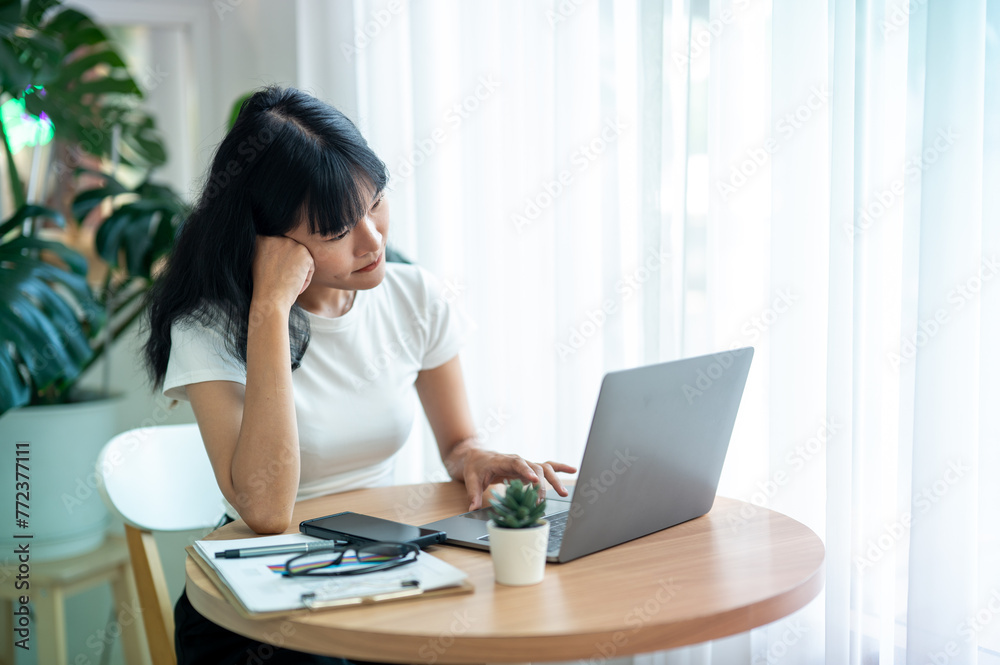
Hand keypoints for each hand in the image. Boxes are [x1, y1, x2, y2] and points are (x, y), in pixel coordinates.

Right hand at [251, 235, 314, 311]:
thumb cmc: (264, 288)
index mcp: (261, 238)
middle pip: (290, 252)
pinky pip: (310, 266)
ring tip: (286, 284)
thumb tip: (285, 253)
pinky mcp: (304, 252)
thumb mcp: (259, 263)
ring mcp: (290, 243)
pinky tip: (295, 286)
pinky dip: (306, 279)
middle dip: (289, 267)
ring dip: (297, 273)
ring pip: (301, 259)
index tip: (274, 276)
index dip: (278, 265)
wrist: (270, 299)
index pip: (278, 248)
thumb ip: (268, 252)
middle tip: (281, 281)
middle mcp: (275, 237)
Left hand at [460, 449, 577, 510]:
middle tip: (549, 496)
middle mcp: (518, 461)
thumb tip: (473, 508)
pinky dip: (560, 467)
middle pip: (536, 467)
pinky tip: (573, 470)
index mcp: (504, 461)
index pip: (517, 463)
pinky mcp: (529, 470)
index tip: (535, 480)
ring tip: (564, 492)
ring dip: (555, 479)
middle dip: (544, 482)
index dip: (527, 471)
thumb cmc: (475, 466)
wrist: (478, 456)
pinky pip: (547, 466)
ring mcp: (525, 465)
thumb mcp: (471, 479)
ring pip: (544, 468)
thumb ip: (473, 493)